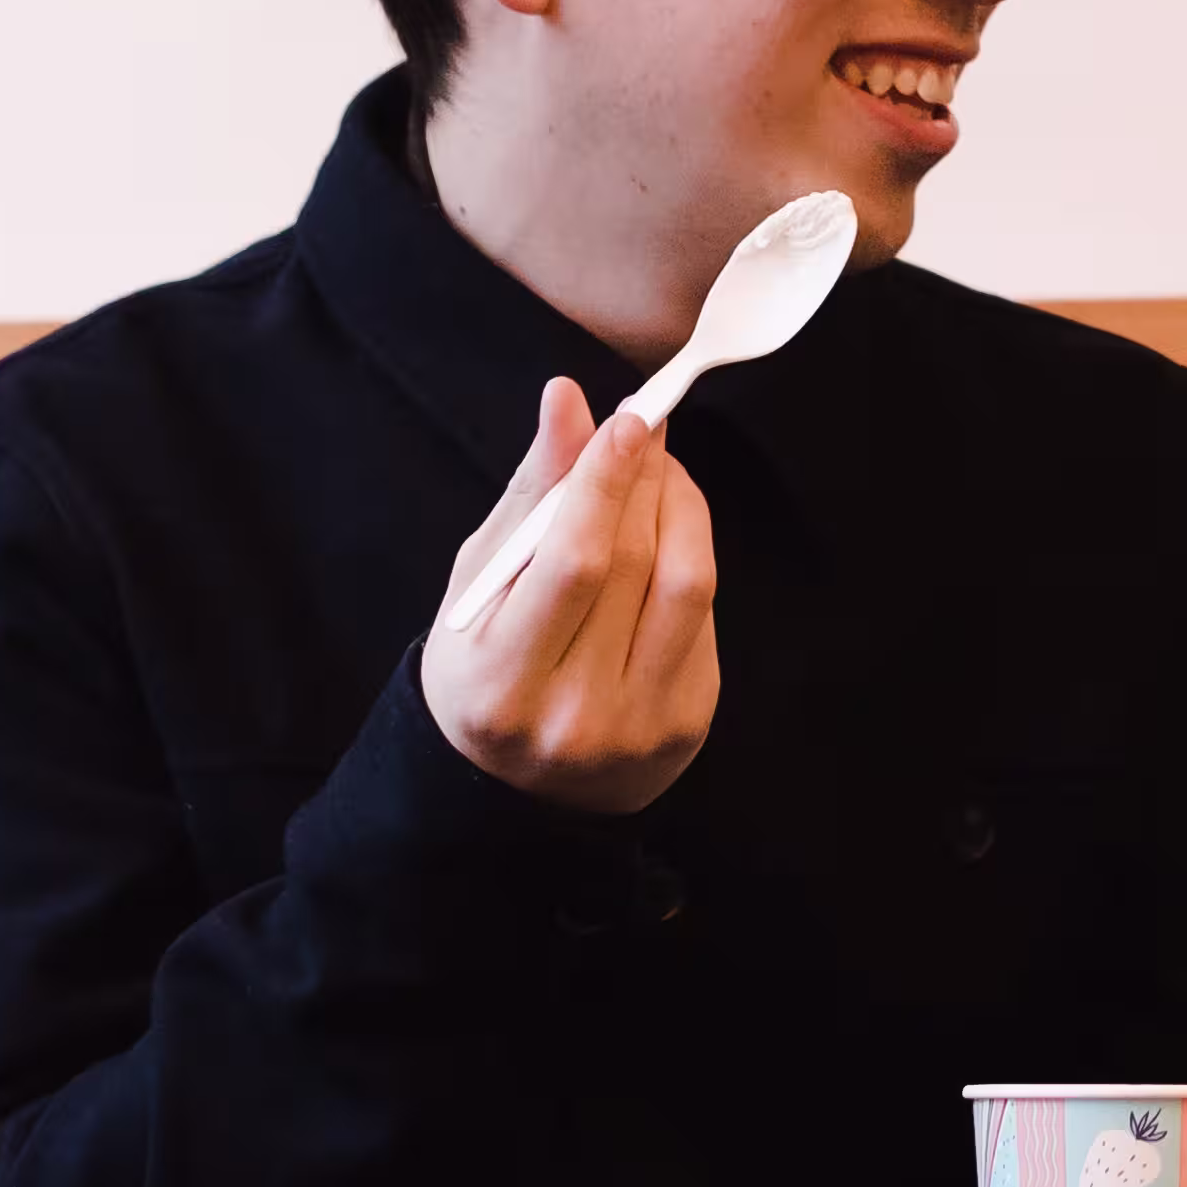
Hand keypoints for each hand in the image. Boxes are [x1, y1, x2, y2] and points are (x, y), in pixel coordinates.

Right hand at [419, 377, 719, 814]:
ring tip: (658, 470)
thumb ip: (530, 494)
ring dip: (681, 506)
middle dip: (645, 478)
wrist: (513, 787)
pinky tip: (666, 534)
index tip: (627, 418)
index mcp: (501, 684)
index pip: (574, 564)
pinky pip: (704, 615)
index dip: (605, 482)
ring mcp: (639, 726)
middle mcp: (574, 715)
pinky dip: (690, 555)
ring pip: (687, 583)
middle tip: (643, 424)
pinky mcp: (688, 724)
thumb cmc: (483, 664)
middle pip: (635, 565)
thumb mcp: (481, 583)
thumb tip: (566, 399)